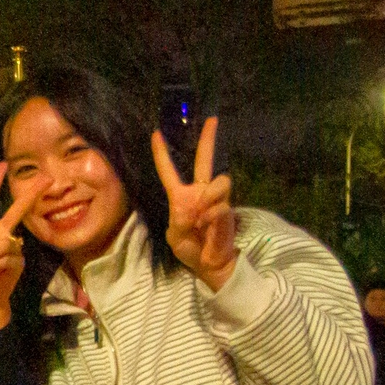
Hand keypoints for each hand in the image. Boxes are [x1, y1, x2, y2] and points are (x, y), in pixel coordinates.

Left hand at [153, 117, 236, 290]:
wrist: (209, 264)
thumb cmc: (190, 248)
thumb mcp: (175, 235)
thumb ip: (180, 220)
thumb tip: (199, 209)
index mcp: (181, 197)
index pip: (170, 171)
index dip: (162, 154)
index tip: (156, 133)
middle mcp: (200, 192)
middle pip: (205, 160)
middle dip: (208, 139)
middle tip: (212, 120)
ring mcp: (216, 199)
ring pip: (220, 181)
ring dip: (210, 198)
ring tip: (202, 219)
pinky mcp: (228, 210)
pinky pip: (221, 206)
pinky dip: (212, 217)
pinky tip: (207, 228)